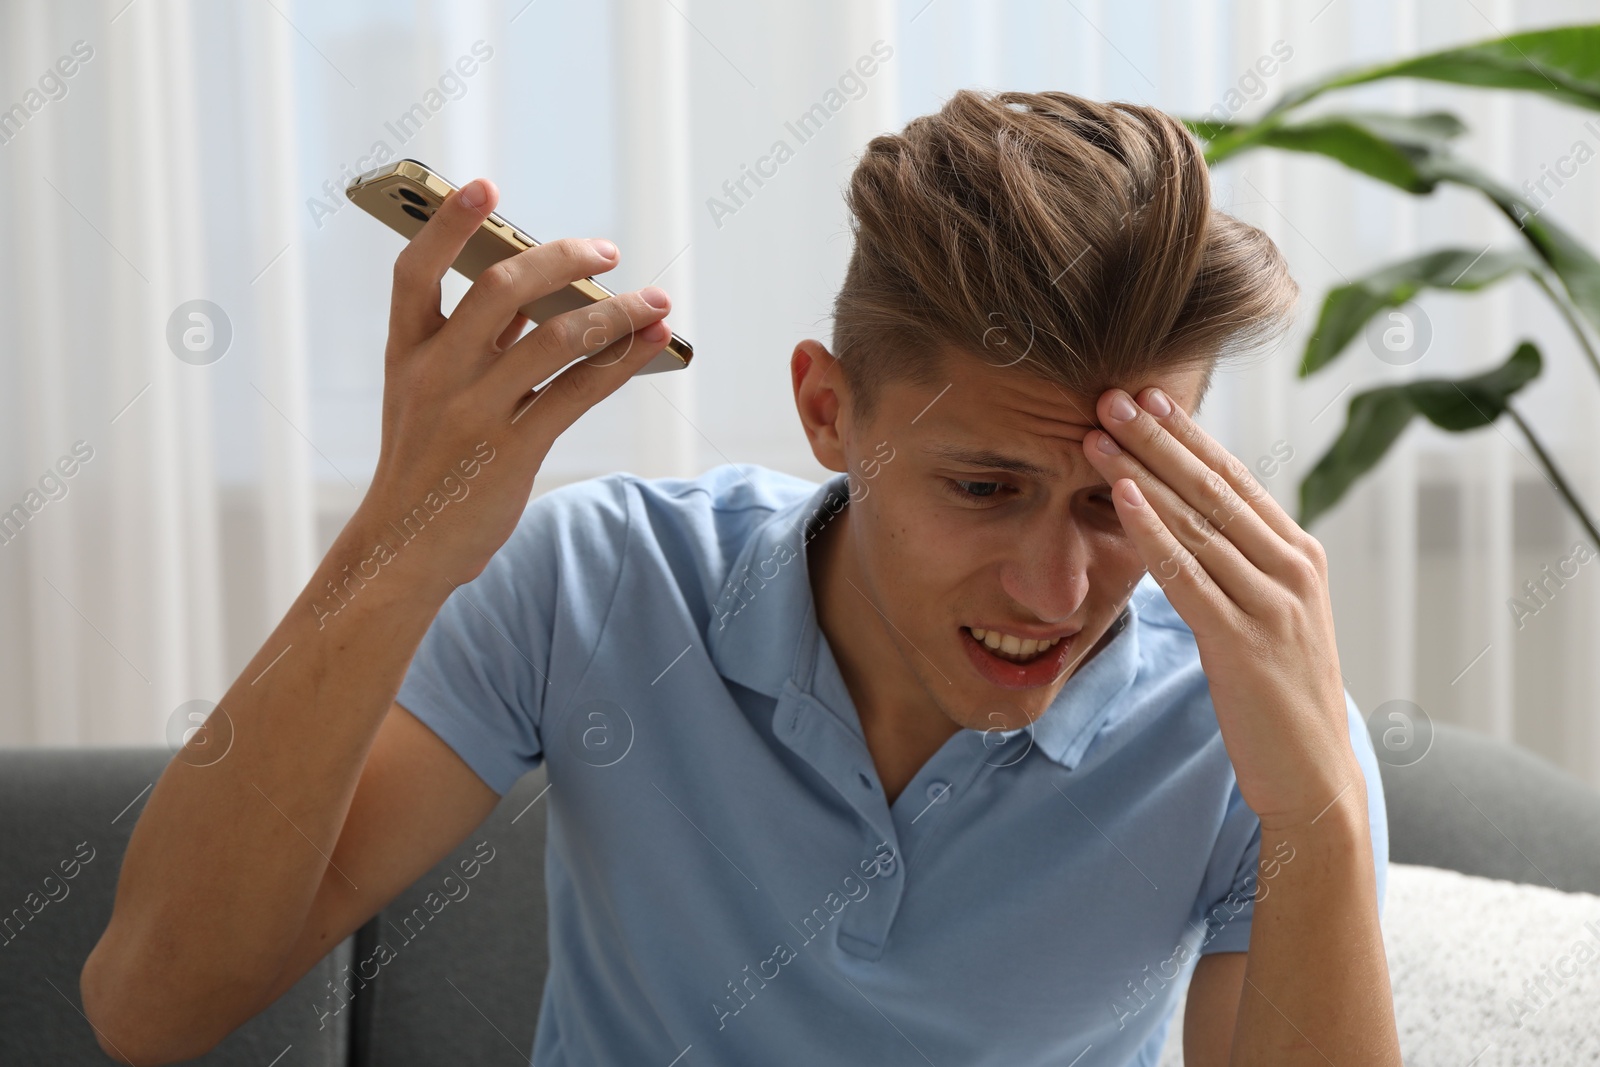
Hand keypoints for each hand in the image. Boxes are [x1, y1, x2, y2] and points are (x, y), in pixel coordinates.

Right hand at [360, 177, 673, 587]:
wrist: (405, 547)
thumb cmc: (425, 464)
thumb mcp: (426, 396)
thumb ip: (471, 342)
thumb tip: (531, 288)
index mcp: (405, 353)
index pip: (415, 271)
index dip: (448, 225)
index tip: (486, 187)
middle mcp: (435, 375)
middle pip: (500, 290)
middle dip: (560, 259)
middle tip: (605, 250)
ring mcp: (472, 413)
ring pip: (554, 338)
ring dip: (615, 312)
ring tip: (655, 298)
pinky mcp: (511, 451)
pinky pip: (577, 393)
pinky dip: (623, 360)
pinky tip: (654, 340)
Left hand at [1082, 387, 1361, 831]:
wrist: (1313, 772)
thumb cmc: (1279, 693)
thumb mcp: (1268, 614)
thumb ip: (1237, 566)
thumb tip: (1187, 522)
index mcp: (1298, 556)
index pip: (1236, 479)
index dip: (1189, 434)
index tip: (1149, 395)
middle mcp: (1291, 569)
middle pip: (1214, 488)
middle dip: (1159, 438)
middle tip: (1113, 395)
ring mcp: (1271, 604)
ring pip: (1197, 523)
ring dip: (1143, 473)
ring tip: (1099, 434)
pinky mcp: (1243, 643)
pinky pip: (1189, 575)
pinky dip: (1153, 531)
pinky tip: (1122, 498)